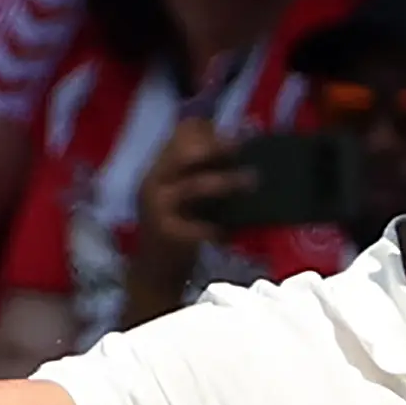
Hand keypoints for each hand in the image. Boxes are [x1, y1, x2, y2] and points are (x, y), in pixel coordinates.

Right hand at [127, 119, 252, 317]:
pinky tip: (229, 233)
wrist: (153, 273)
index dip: (210, 131)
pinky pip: (196, 227)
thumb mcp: (186, 196)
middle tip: (245, 149)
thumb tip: (242, 148)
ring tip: (252, 182)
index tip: (240, 135)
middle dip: (217, 148)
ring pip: (194, 185)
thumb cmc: (178, 229)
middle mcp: (154, 182)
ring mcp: (157, 207)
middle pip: (184, 152)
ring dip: (226, 182)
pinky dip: (216, 228)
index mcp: (160, 168)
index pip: (181, 133)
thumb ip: (203, 174)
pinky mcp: (166, 234)